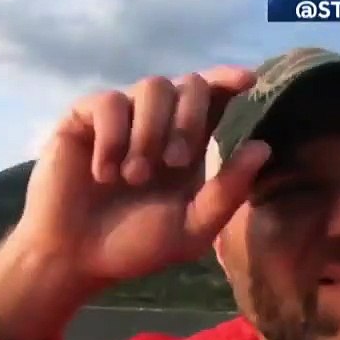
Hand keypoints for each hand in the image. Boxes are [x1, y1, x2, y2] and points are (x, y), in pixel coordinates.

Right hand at [0, 66, 270, 339]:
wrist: (75, 258)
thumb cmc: (135, 245)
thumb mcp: (192, 228)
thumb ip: (227, 191)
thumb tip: (263, 146)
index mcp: (190, 145)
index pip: (216, 98)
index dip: (230, 81)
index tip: (248, 81)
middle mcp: (159, 123)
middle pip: (189, 84)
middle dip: (189, 118)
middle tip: (175, 161)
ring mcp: (122, 117)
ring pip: (152, 86)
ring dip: (150, 132)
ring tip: (135, 177)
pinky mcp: (85, 118)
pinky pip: (110, 103)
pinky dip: (113, 137)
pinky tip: (104, 174)